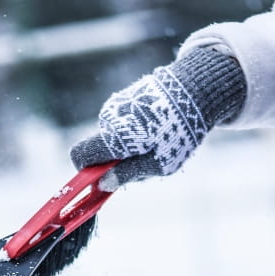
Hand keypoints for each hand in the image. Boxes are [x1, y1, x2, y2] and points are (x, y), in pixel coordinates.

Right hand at [70, 47, 245, 189]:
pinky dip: (135, 131)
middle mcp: (108, 119)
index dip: (85, 171)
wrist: (195, 91)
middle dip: (116, 161)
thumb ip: (128, 174)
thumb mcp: (159, 164)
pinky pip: (122, 123)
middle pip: (100, 150)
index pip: (80, 156)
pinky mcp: (125, 98)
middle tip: (146, 161)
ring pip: (113, 137)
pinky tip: (157, 128)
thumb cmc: (179, 133)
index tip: (102, 179)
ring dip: (129, 146)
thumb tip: (102, 184)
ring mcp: (115, 106)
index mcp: (114, 137)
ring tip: (157, 141)